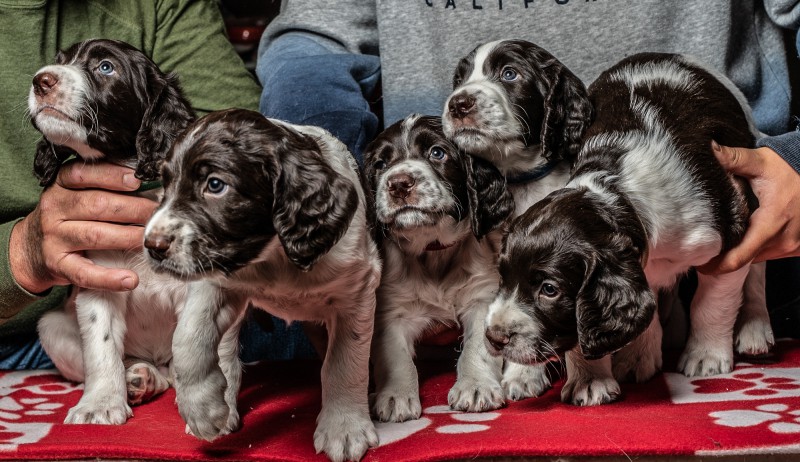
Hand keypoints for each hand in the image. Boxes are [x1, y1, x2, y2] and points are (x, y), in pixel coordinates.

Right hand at [9, 161, 157, 293]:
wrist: (29, 248)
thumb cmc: (67, 215)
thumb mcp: (75, 193)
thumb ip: (104, 186)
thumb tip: (147, 184)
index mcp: (61, 185)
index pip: (84, 175)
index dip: (112, 176)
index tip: (137, 180)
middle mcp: (55, 209)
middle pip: (97, 205)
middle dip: (134, 209)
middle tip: (159, 214)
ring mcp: (55, 238)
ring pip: (96, 235)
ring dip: (129, 237)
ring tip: (152, 240)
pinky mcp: (58, 265)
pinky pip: (85, 273)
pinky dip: (109, 278)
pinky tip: (130, 279)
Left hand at [699, 141, 799, 273]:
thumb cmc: (790, 168)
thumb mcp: (762, 162)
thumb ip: (734, 158)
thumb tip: (709, 149)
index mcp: (772, 223)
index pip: (740, 257)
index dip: (717, 265)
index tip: (699, 264)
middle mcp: (784, 240)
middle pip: (746, 259)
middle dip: (725, 258)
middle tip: (704, 251)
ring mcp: (793, 246)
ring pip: (758, 257)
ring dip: (742, 252)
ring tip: (721, 243)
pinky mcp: (798, 247)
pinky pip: (771, 254)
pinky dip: (757, 248)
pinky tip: (745, 237)